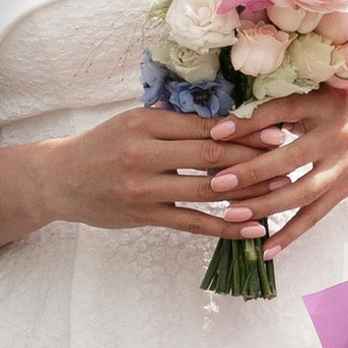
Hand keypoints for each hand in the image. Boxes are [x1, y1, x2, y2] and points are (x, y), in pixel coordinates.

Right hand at [38, 102, 259, 239]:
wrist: (59, 179)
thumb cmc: (103, 146)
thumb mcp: (133, 122)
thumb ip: (174, 122)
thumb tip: (228, 118)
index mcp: (145, 122)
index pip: (204, 125)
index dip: (243, 129)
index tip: (276, 128)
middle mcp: (144, 153)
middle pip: (210, 155)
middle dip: (254, 157)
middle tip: (288, 156)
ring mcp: (143, 188)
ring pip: (206, 189)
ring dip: (248, 192)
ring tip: (280, 191)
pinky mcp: (144, 216)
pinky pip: (192, 222)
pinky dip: (225, 227)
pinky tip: (252, 228)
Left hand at [224, 85, 347, 251]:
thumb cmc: (341, 105)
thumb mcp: (317, 94)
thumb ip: (282, 106)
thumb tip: (230, 121)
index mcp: (324, 104)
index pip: (282, 111)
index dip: (249, 122)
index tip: (216, 133)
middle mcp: (337, 135)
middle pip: (290, 158)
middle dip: (252, 172)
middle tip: (218, 184)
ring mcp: (344, 165)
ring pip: (302, 193)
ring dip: (266, 206)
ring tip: (232, 216)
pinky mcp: (347, 188)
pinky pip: (316, 215)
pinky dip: (291, 234)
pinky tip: (266, 249)